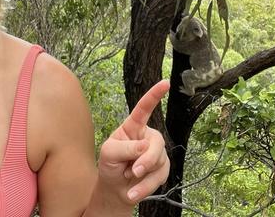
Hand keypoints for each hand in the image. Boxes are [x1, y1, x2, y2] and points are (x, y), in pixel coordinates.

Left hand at [97, 80, 169, 205]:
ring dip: (143, 176)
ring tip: (129, 179)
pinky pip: (161, 176)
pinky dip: (146, 187)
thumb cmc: (110, 165)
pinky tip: (133, 192)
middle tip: (134, 170)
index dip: (154, 95)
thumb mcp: (109, 153)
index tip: (166, 83)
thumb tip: (145, 147)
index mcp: (132, 127)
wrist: (115, 189)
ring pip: (160, 161)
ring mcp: (156, 152)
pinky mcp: (162, 169)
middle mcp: (147, 137)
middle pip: (157, 141)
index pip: (144, 108)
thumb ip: (125, 148)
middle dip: (147, 159)